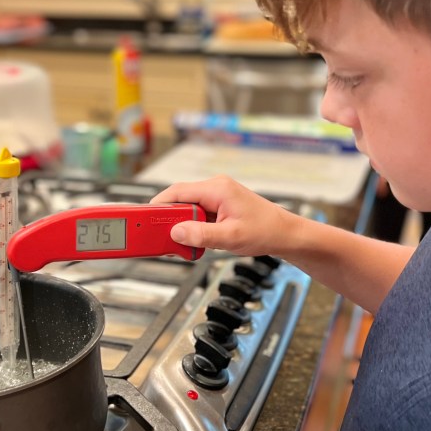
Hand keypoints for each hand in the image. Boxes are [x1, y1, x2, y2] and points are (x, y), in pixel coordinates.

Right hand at [151, 176, 297, 256]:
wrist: (285, 234)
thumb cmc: (266, 231)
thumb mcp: (230, 238)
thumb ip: (201, 235)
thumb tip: (176, 233)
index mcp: (217, 188)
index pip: (177, 192)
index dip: (158, 205)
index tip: (145, 218)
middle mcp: (216, 187)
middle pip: (179, 199)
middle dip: (169, 218)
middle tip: (159, 236)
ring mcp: (218, 196)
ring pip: (187, 207)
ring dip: (181, 225)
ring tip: (180, 243)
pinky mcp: (220, 205)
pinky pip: (197, 213)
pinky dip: (192, 226)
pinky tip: (194, 240)